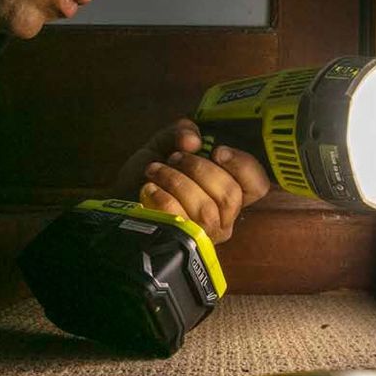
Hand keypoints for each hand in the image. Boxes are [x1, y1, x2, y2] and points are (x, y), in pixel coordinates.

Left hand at [112, 117, 272, 245]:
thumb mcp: (166, 144)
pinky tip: (149, 187)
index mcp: (228, 193)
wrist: (118, 201)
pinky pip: (181, 219)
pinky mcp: (181, 244)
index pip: (257, 185)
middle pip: (230, 194)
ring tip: (155, 170)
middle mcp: (223, 219)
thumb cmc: (151, 175)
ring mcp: (203, 235)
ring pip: (205, 208)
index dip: (242, 165)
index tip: (216, 150)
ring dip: (177, 180)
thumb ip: (181, 132)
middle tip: (174, 157)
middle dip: (200, 168)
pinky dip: (163, 196)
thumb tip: (192, 140)